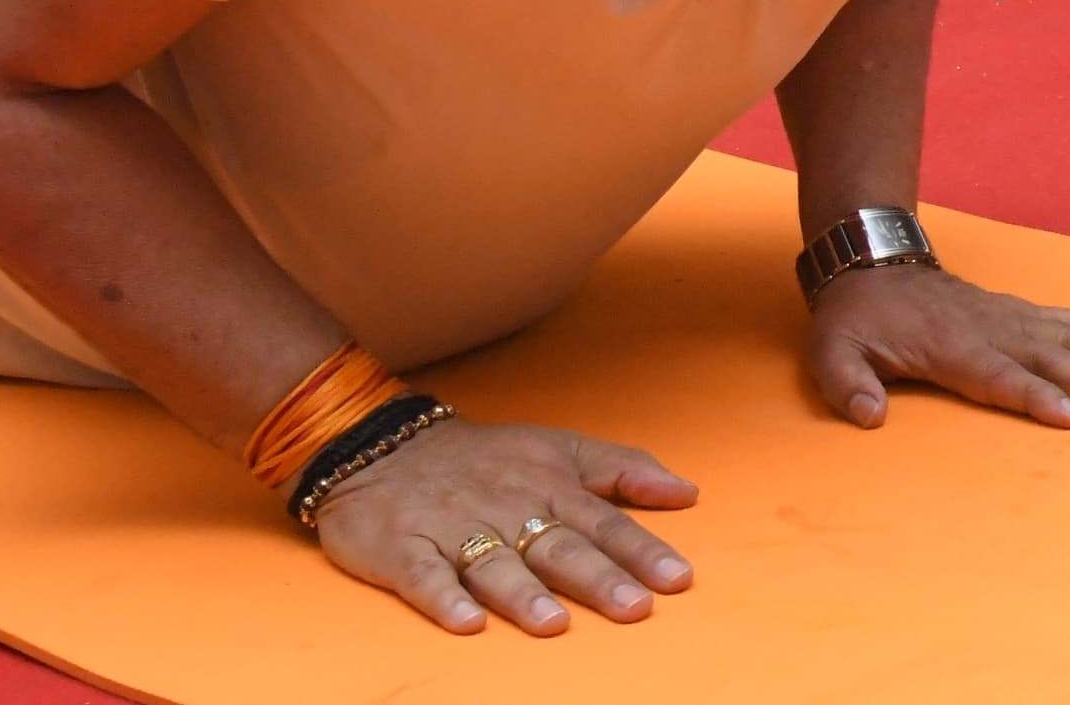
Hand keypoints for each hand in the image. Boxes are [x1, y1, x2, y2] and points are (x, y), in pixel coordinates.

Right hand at [312, 418, 695, 637]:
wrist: (381, 445)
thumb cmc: (486, 457)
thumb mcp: (560, 448)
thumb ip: (623, 470)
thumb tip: (688, 493)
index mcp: (549, 485)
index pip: (604, 521)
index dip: (641, 550)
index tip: (677, 579)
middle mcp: (507, 507)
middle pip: (557, 547)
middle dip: (597, 578)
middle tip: (634, 608)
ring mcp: (452, 528)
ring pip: (493, 564)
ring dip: (524, 594)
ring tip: (554, 623)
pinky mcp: (401, 548)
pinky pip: (424, 576)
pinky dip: (444, 599)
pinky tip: (467, 624)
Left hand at [805, 262, 1069, 429]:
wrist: (872, 264)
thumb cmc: (856, 318)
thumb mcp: (832, 351)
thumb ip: (847, 384)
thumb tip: (867, 417)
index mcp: (952, 348)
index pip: (1003, 376)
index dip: (1039, 395)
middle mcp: (995, 330)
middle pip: (1056, 358)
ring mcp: (1016, 318)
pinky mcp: (1026, 313)